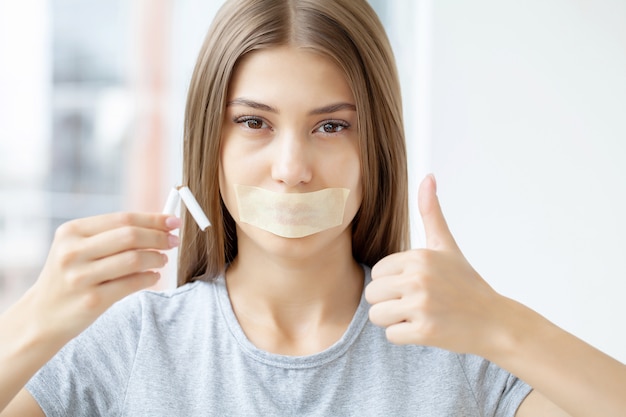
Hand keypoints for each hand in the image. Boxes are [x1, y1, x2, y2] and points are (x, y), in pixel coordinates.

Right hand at [25, 212, 180, 341]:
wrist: (42, 316)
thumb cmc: (70, 276)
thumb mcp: (79, 247)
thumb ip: (112, 234)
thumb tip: (160, 223)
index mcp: (72, 231)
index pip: (123, 218)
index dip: (153, 219)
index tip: (173, 221)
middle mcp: (73, 252)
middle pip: (130, 236)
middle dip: (159, 237)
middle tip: (173, 241)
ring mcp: (81, 277)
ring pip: (134, 259)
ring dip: (157, 258)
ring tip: (162, 259)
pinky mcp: (92, 300)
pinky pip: (132, 284)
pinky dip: (150, 278)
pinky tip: (153, 276)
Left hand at [365, 175, 504, 355]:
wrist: (495, 321)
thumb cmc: (465, 283)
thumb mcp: (446, 245)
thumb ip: (431, 213)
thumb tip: (428, 177)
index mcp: (418, 256)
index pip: (377, 272)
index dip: (392, 282)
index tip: (416, 285)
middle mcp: (418, 278)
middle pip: (372, 294)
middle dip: (389, 302)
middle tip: (417, 303)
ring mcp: (422, 305)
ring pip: (377, 316)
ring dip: (394, 320)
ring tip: (420, 315)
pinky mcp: (425, 331)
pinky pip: (391, 336)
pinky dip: (405, 336)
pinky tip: (427, 328)